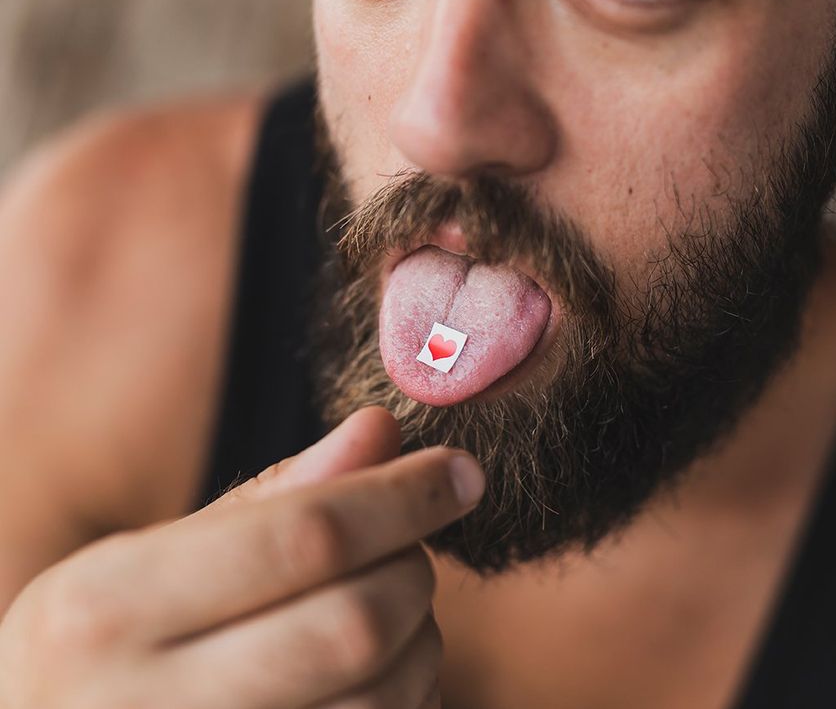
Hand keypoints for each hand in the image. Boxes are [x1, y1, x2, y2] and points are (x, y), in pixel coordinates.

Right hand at [0, 407, 483, 708]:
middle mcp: (145, 703)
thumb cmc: (99, 647)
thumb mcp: (148, 561)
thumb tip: (380, 430)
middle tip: (412, 546)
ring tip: (390, 613)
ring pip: (383, 696)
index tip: (459, 471)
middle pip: (357, 623)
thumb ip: (271, 499)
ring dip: (422, 641)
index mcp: (108, 607)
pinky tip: (382, 673)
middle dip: (414, 569)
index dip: (403, 496)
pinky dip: (411, 697)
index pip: (303, 536)